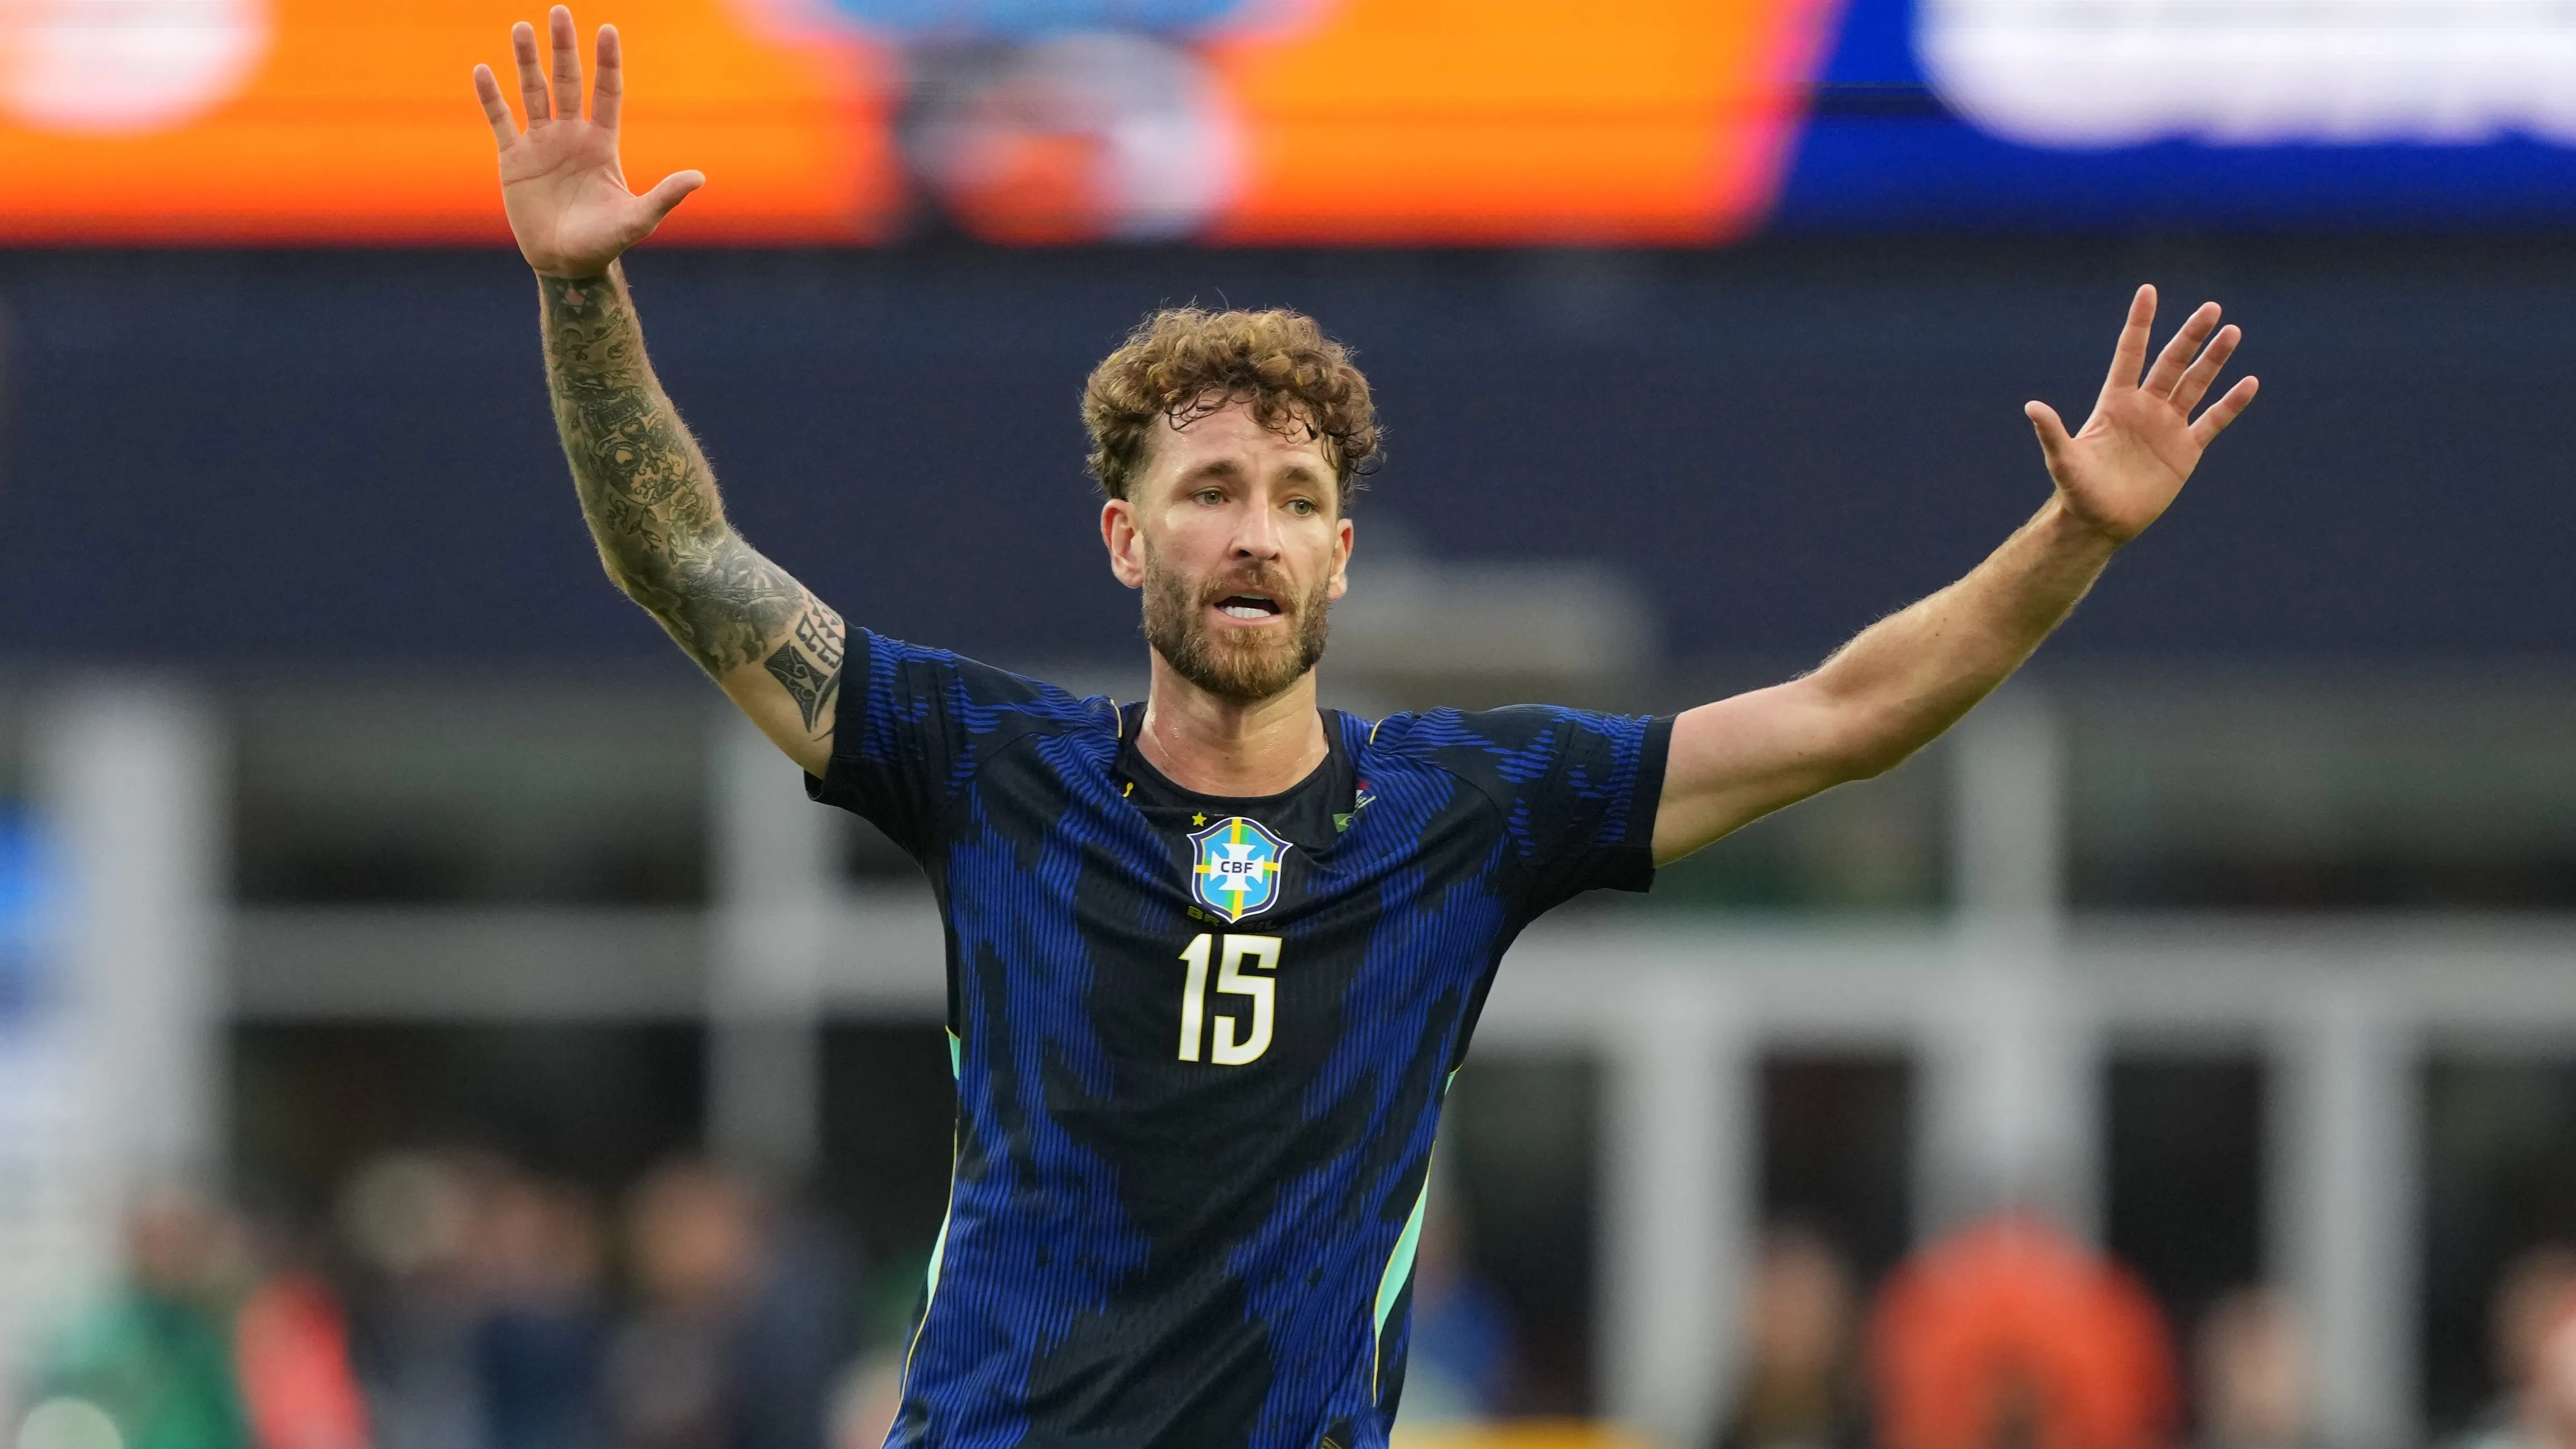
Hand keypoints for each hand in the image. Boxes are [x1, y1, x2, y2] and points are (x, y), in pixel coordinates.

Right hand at [473, 6, 703, 277]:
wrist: (567, 264)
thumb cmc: (605, 242)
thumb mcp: (637, 219)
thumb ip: (665, 196)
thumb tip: (699, 177)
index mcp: (602, 143)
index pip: (607, 93)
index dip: (607, 63)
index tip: (608, 29)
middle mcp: (572, 136)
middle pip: (568, 82)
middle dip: (564, 49)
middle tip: (560, 11)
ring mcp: (541, 144)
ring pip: (532, 92)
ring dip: (526, 61)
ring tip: (522, 27)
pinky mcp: (514, 159)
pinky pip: (500, 120)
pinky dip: (490, 97)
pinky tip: (482, 70)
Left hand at [2025, 285, 2259, 545]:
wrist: (2101, 522)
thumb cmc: (2077, 491)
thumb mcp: (2063, 460)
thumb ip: (2052, 432)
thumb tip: (2031, 407)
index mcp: (2115, 402)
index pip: (2130, 353)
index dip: (2140, 323)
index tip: (2148, 291)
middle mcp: (2144, 407)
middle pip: (2171, 362)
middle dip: (2190, 335)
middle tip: (2211, 308)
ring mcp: (2167, 426)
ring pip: (2195, 384)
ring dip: (2214, 359)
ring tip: (2232, 331)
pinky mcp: (2186, 449)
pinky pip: (2213, 419)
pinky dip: (2231, 403)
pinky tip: (2250, 382)